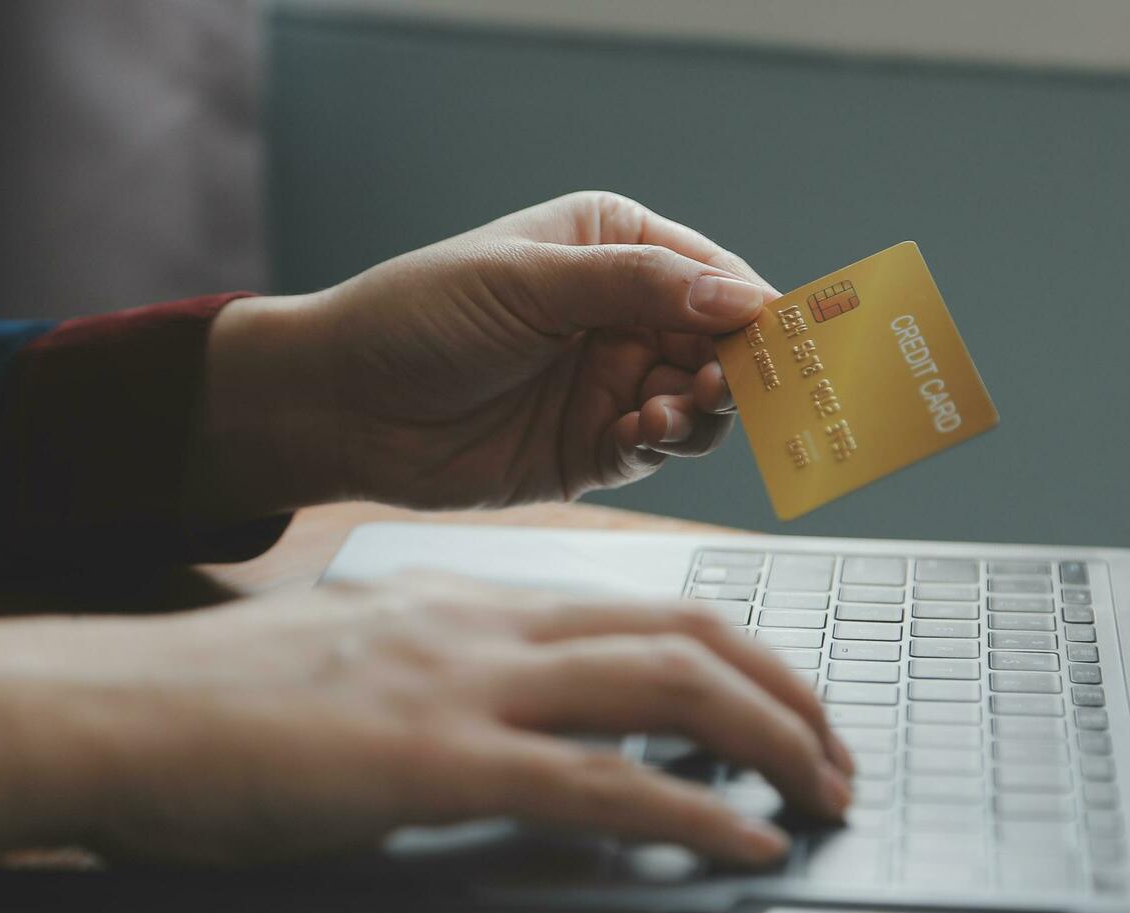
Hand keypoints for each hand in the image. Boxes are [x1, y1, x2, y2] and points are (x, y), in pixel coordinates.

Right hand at [0, 576, 851, 863]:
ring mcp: (471, 687)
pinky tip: (746, 841)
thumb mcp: (371, 656)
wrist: (125, 707)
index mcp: (481, 601)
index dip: (741, 652)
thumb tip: (526, 710)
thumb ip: (459, 671)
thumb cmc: (235, 697)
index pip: (649, 606)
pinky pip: (601, 783)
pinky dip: (694, 811)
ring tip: (826, 791)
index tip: (785, 701)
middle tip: (838, 751)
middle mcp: (494, 625)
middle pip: (687, 633)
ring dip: (770, 740)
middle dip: (786, 692)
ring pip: (667, 688)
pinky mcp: (438, 761)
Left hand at [190, 192, 776, 520]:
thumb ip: (636, 285)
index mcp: (610, 248)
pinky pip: (656, 445)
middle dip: (736, 364)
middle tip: (731, 381)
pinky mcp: (593, 447)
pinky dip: (663, 439)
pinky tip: (640, 428)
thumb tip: (741, 294)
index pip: (710, 272)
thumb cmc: (417, 317)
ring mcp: (608, 383)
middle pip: (717, 343)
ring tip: (672, 404)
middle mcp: (620, 315)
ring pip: (698, 401)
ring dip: (700, 405)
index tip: (788, 336)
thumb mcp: (527, 282)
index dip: (752, 304)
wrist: (340, 407)